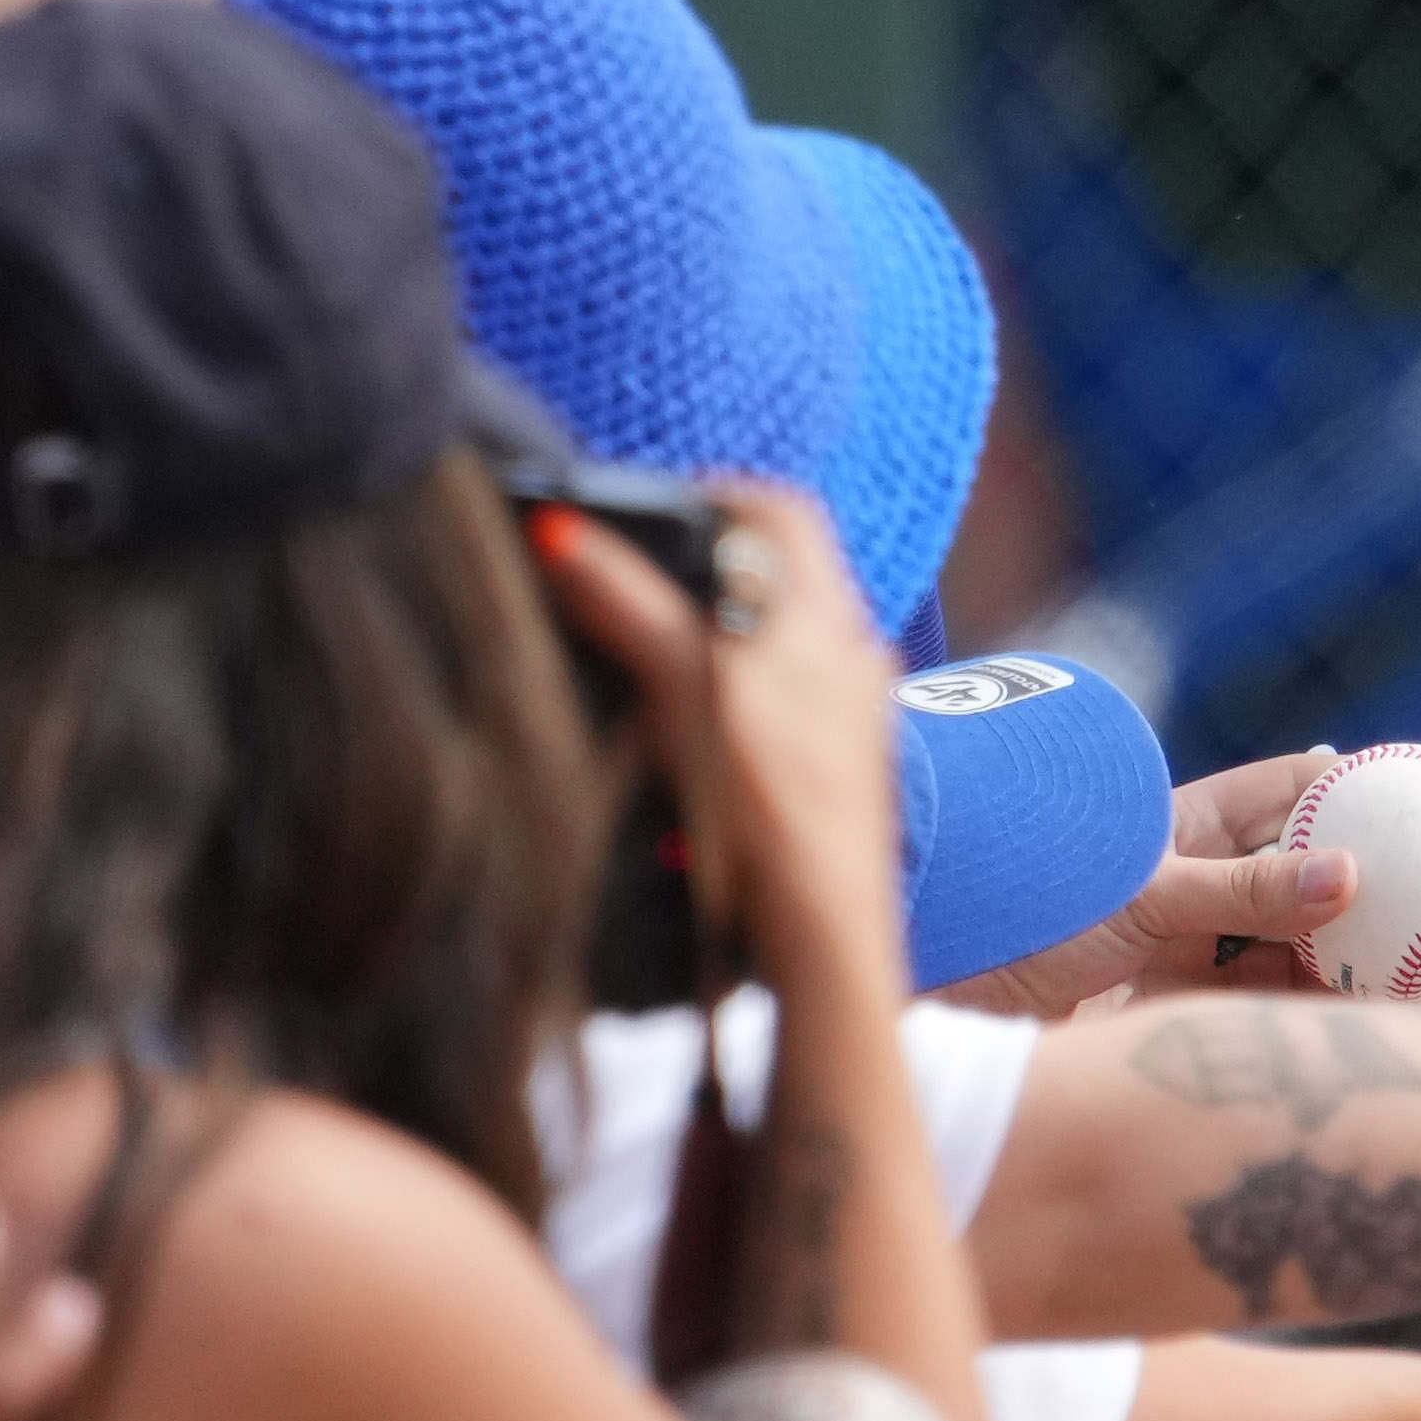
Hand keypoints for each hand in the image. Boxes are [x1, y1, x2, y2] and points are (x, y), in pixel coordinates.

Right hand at [537, 474, 904, 1004]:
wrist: (828, 927)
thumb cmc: (767, 806)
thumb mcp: (684, 689)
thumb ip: (627, 604)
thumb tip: (562, 532)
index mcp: (827, 618)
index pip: (782, 510)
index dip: (715, 493)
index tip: (656, 509)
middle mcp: (856, 654)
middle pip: (785, 569)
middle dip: (713, 562)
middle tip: (645, 577)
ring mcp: (858, 714)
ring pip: (790, 636)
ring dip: (727, 628)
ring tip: (663, 650)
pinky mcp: (846, 768)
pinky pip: (797, 698)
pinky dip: (746, 689)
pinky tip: (704, 729)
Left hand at [927, 747, 1356, 1016]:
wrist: (936, 994)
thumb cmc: (1023, 913)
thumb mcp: (1141, 897)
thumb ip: (1243, 892)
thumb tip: (1351, 875)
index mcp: (1179, 823)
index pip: (1286, 790)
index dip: (1352, 786)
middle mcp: (1186, 881)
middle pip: (1297, 874)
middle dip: (1364, 885)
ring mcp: (1179, 945)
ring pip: (1284, 944)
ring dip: (1342, 956)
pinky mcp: (1164, 1009)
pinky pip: (1253, 1004)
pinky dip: (1306, 1011)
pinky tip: (1357, 1021)